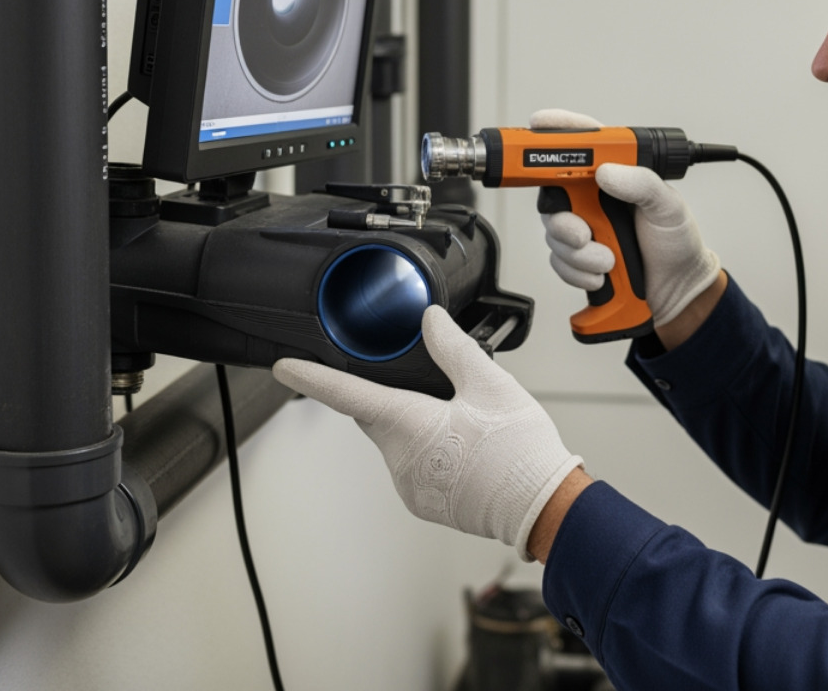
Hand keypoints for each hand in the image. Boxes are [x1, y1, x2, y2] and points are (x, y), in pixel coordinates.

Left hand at [272, 306, 581, 560]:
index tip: (285, 368)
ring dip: (418, 426)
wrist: (542, 507)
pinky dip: (430, 452)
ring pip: (397, 441)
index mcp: (410, 425)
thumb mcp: (491, 386)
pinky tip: (465, 450)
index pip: (348, 395)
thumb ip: (453, 349)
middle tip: (439, 392)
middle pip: (377, 415)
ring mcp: (409, 486)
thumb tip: (429, 321)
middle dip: (394, 397)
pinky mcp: (422, 502)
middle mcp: (400, 459)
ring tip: (467, 427)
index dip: (312, 378)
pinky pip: (412, 466)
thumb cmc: (519, 452)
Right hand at [531, 109, 721, 328]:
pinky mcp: (577, 257)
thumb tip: (608, 172)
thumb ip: (642, 184)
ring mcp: (583, 226)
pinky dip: (579, 271)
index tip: (539, 124)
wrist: (677, 288)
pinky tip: (602, 273)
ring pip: (554, 232)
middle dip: (564, 218)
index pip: (583, 143)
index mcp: (617, 174)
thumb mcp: (668, 206)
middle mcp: (594, 197)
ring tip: (608, 259)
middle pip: (554, 192)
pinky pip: (558, 261)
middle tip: (582, 233)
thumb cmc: (676, 242)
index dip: (557, 130)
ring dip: (579, 253)